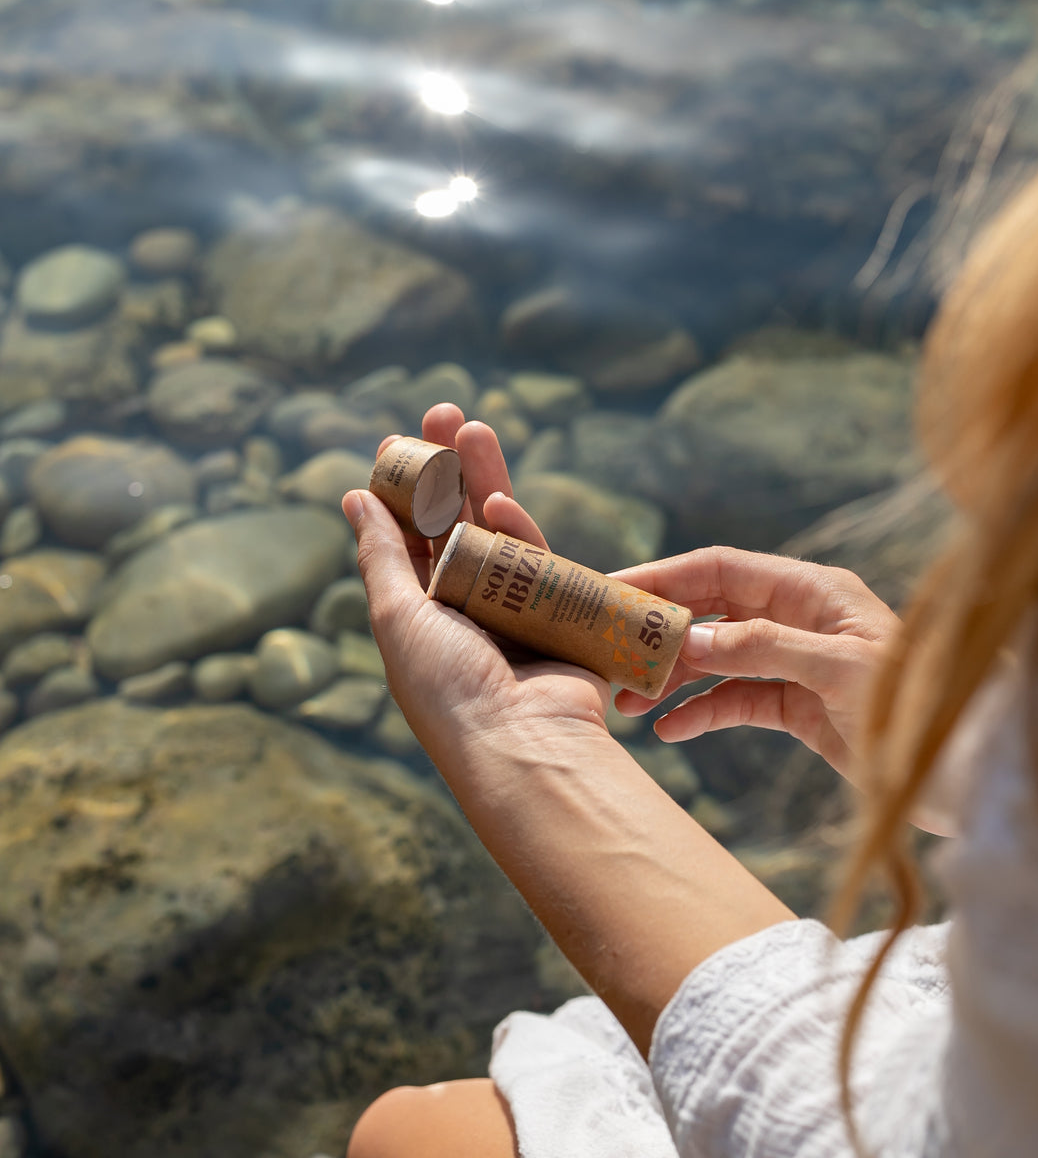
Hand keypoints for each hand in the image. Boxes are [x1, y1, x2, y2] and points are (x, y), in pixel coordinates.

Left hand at [342, 405, 611, 765]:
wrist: (524, 746)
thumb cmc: (448, 690)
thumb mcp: (396, 616)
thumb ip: (380, 554)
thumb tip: (354, 497)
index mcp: (419, 616)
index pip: (407, 537)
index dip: (403, 487)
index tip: (396, 440)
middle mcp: (466, 611)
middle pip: (456, 523)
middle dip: (448, 468)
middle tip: (442, 411)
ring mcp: (516, 611)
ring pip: (499, 531)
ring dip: (484, 477)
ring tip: (471, 425)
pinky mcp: (562, 616)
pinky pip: (541, 562)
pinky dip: (521, 532)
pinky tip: (501, 502)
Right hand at [613, 547, 900, 787]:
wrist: (960, 766)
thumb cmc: (915, 701)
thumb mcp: (838, 667)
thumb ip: (763, 647)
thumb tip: (691, 639)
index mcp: (812, 590)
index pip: (720, 569)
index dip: (665, 577)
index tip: (614, 593)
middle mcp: (800, 619)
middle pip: (710, 613)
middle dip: (659, 634)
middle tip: (609, 657)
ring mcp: (797, 664)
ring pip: (717, 661)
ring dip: (672, 678)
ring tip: (627, 703)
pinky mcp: (799, 708)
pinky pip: (736, 701)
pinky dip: (701, 714)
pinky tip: (669, 731)